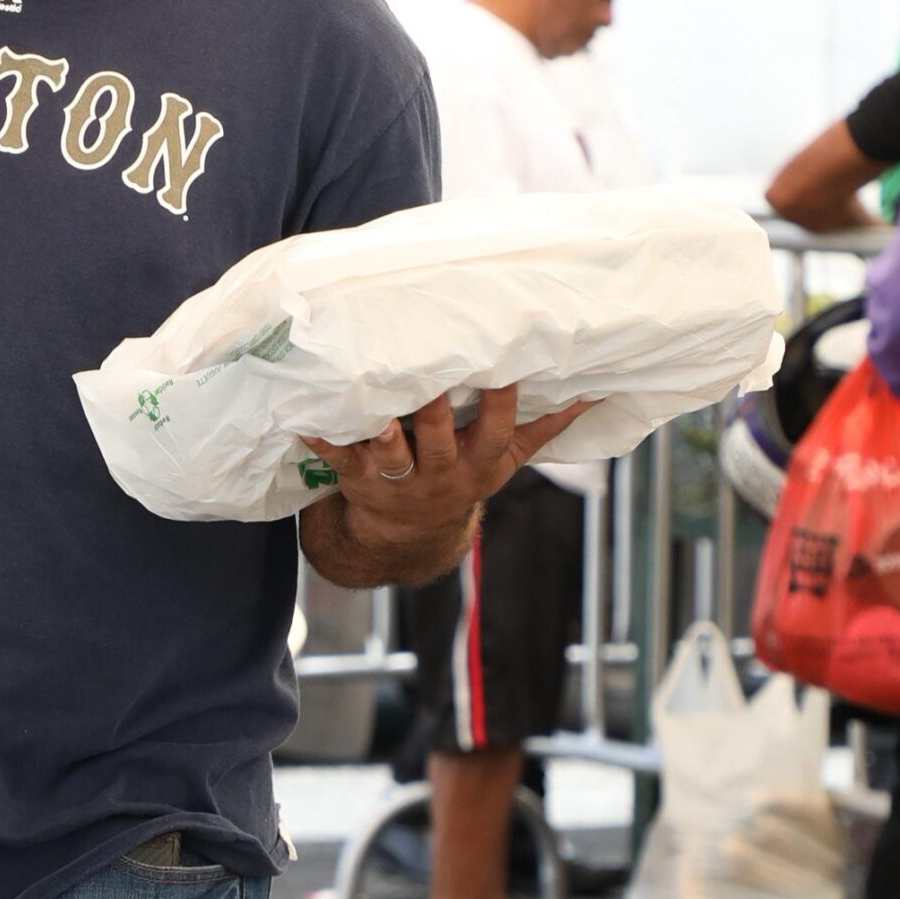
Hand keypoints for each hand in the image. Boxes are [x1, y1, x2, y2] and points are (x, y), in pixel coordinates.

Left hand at [299, 386, 592, 554]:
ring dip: (382, 433)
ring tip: (374, 413)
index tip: (503, 360)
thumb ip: (545, 427)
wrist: (409, 538)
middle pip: (439, 437)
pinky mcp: (359, 478)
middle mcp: (441, 471)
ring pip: (391, 454)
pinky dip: (321, 442)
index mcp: (480, 461)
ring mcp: (398, 478)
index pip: (496, 426)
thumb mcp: (507, 460)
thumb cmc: (463, 479)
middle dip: (435, 407)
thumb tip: (595, 392)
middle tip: (430, 369)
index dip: (500, 396)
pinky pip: (338, 459)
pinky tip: (304, 420)